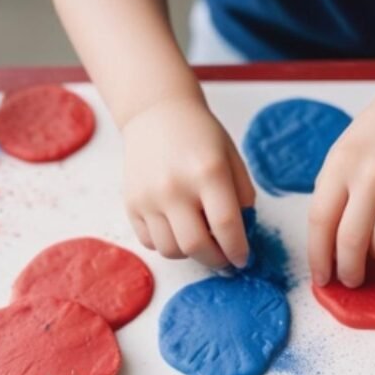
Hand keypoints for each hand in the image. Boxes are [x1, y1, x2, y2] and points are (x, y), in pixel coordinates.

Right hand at [123, 97, 254, 268]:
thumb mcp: (232, 158)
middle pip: (196, 246)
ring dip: (191, 254)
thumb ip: (242, 196)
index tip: (243, 259)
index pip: (226, 225)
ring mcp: (148, 197)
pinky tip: (178, 229)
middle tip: (225, 258)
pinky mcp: (131, 204)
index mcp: (207, 172)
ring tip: (201, 239)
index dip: (238, 250)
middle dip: (216, 260)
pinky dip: (168, 244)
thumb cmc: (200, 136)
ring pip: (171, 250)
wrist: (156, 114)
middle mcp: (174, 187)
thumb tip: (242, 234)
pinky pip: (150, 242)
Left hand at [308, 54, 374, 286]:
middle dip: (349, 271)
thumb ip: (337, 183)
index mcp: (341, 163)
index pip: (319, 221)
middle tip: (353, 280)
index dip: (318, 257)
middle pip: (350, 242)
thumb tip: (329, 233)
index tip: (321, 277)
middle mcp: (369, 175)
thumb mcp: (352, 144)